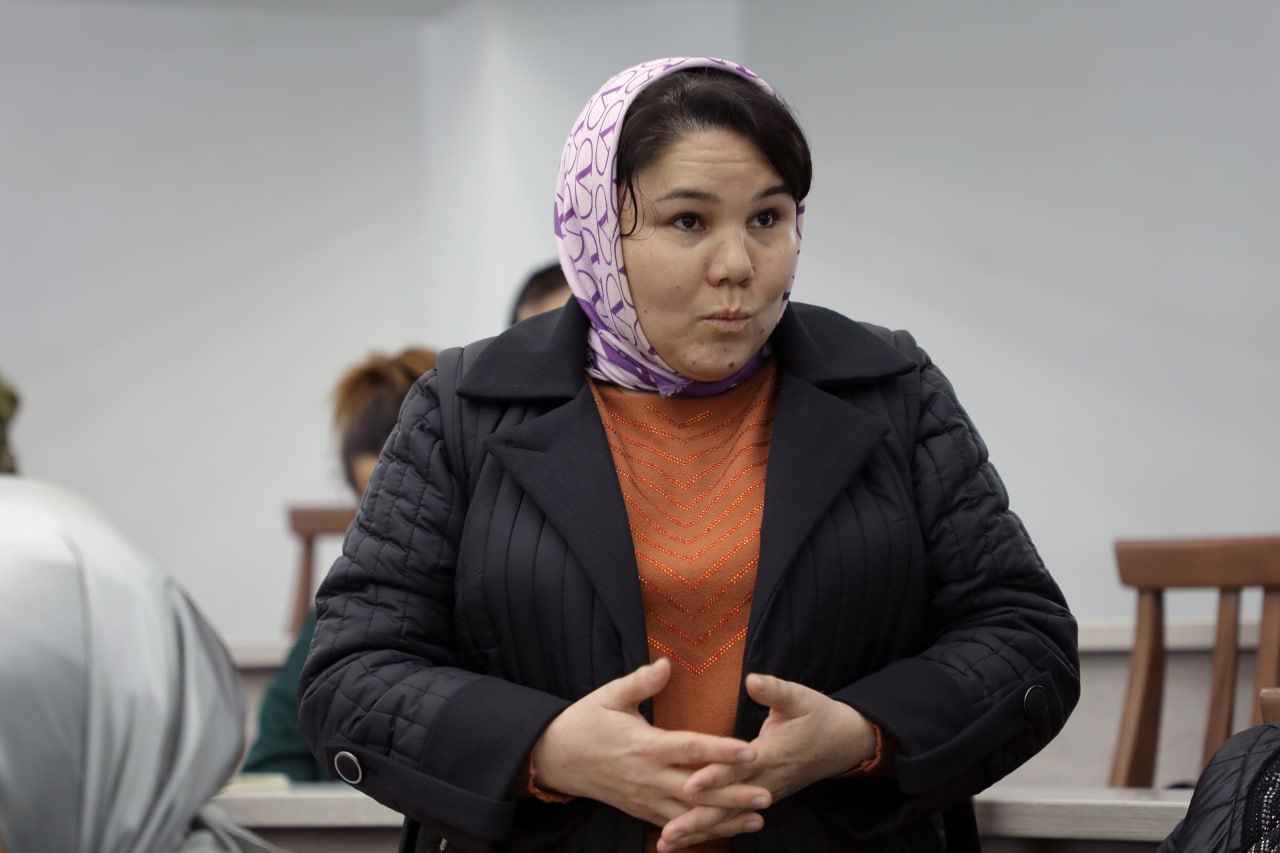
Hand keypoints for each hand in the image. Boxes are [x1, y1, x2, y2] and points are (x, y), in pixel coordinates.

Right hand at [530, 658, 770, 827]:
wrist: (555, 758)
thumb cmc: (585, 721)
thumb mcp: (609, 696)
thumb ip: (640, 682)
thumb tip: (666, 664)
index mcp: (643, 745)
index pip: (689, 748)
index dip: (720, 750)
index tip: (749, 750)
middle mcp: (647, 777)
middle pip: (697, 788)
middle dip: (733, 793)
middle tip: (767, 793)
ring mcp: (645, 798)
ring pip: (691, 813)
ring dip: (725, 818)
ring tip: (758, 818)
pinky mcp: (642, 811)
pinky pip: (677, 824)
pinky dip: (703, 829)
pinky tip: (728, 829)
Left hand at [658, 674, 876, 849]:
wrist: (843, 744)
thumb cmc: (818, 717)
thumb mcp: (800, 698)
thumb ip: (775, 690)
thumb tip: (752, 680)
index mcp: (772, 754)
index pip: (739, 768)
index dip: (715, 777)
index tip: (689, 784)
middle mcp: (766, 780)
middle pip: (728, 803)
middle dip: (697, 818)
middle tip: (669, 832)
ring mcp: (764, 793)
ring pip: (728, 817)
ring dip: (699, 829)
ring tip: (668, 842)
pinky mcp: (761, 798)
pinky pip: (733, 818)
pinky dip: (710, 829)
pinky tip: (687, 837)